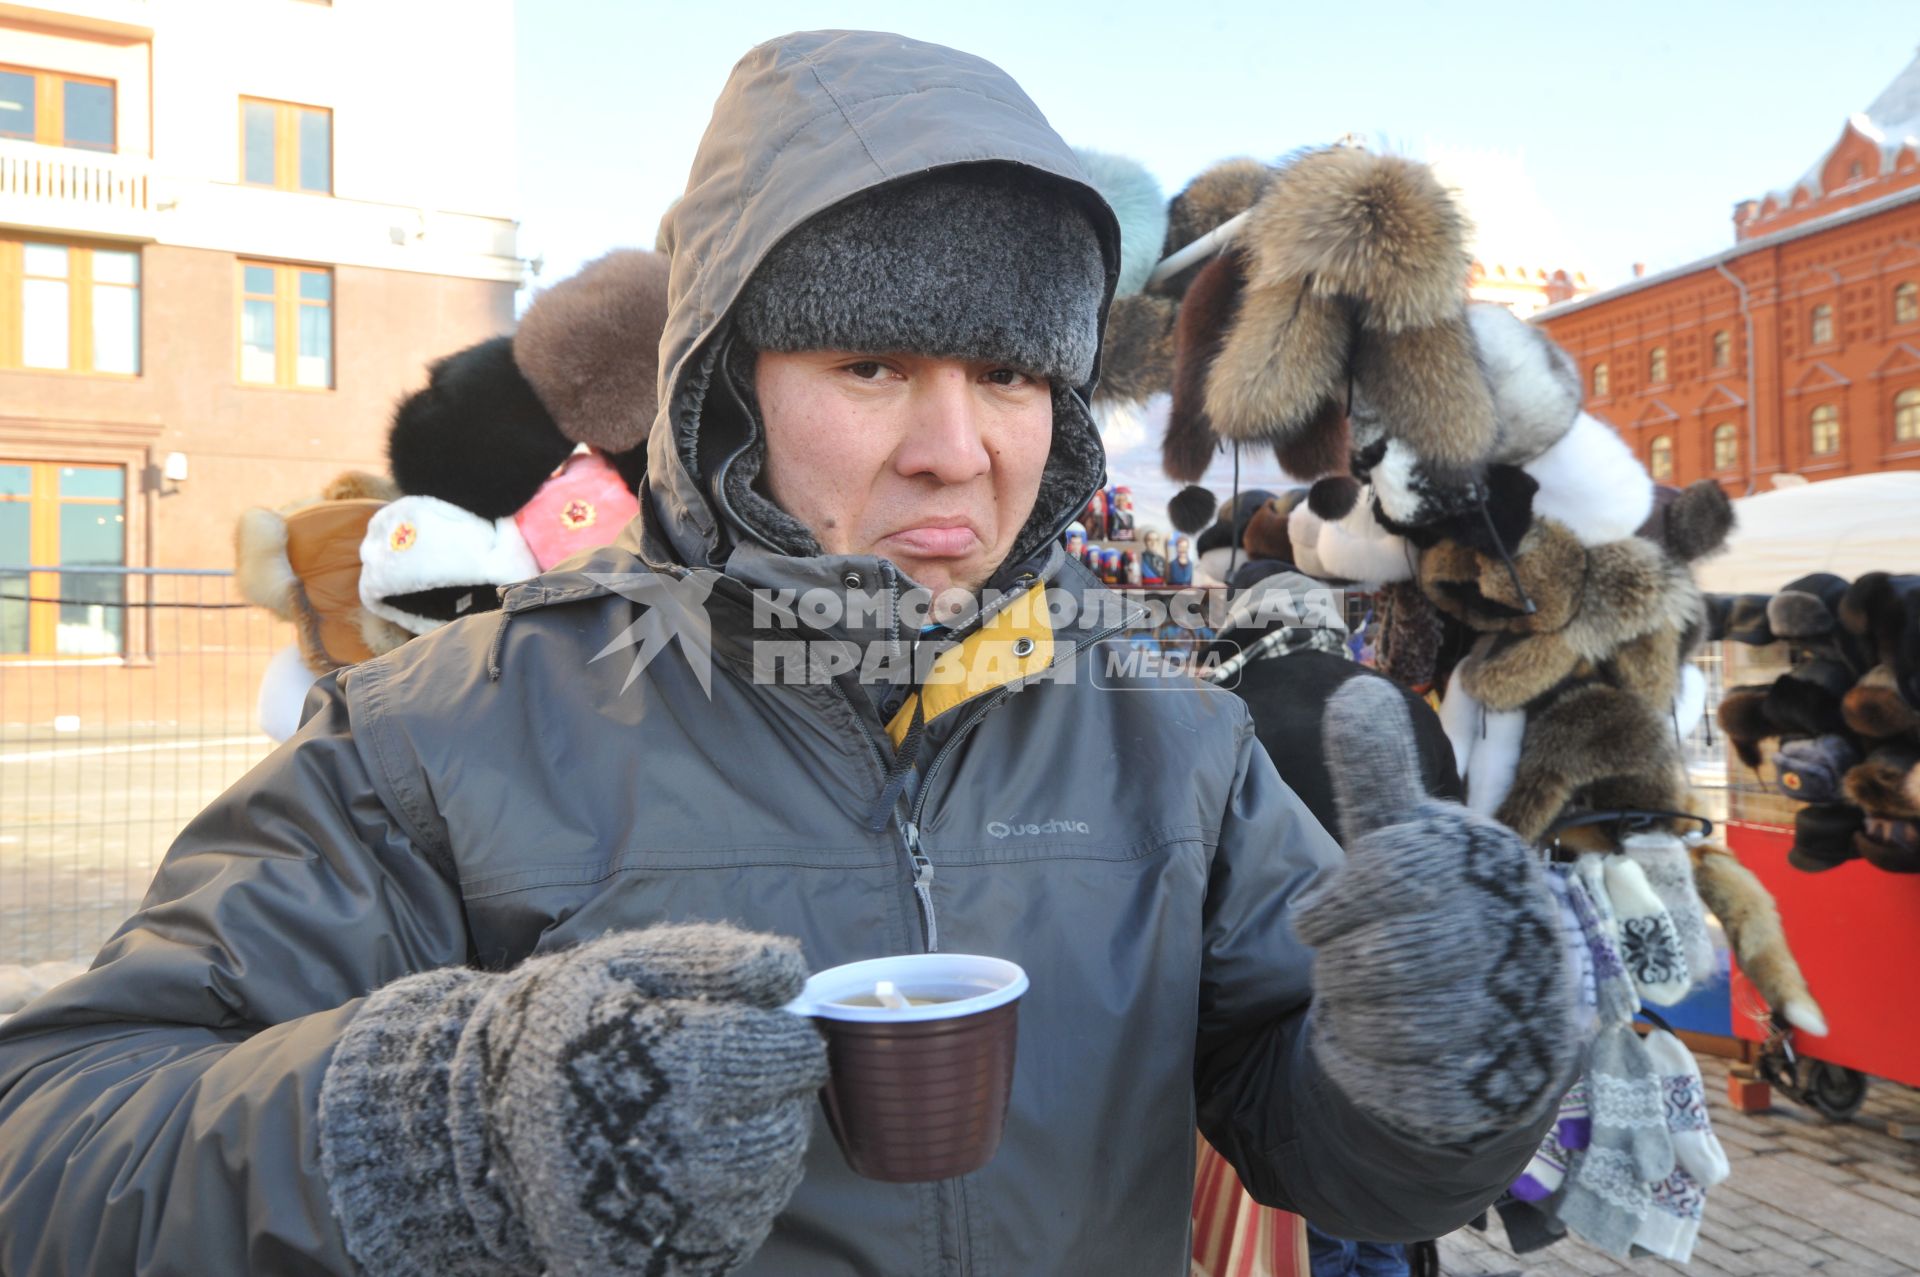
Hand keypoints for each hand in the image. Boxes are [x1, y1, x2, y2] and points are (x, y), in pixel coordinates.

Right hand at [322, 923, 827, 1276]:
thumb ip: (711, 958)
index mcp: (672, 1067)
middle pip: (785, 1122)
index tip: (758, 1027)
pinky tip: (697, 1164)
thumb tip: (789, 969)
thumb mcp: (622, 967)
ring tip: (711, 1117)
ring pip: (771, 1179)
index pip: (788, 1054)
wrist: (476, 1123)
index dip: (781, 1035)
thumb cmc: (557, 1030)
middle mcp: (678, 1152)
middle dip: (776, 1092)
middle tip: (738, 1075)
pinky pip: (738, 1230)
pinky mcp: (663, 1261)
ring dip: (760, 1144)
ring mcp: (669, 1219)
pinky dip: (735, 1196)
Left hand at [1295, 677, 1574, 1144]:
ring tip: (1367, 1001)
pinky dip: (1373, 1068)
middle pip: (1388, 953)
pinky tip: (1382, 1050)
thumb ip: (1378, 777)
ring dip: (1355, 1014)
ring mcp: (1521, 1015)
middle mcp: (1523, 935)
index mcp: (1494, 865)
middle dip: (1341, 962)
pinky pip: (1408, 1084)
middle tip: (1340, 962)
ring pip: (1394, 1020)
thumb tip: (1356, 689)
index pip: (1394, 866)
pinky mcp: (1502, 1087)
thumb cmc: (1433, 919)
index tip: (1318, 917)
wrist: (1490, 1030)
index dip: (1336, 899)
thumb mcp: (1404, 843)